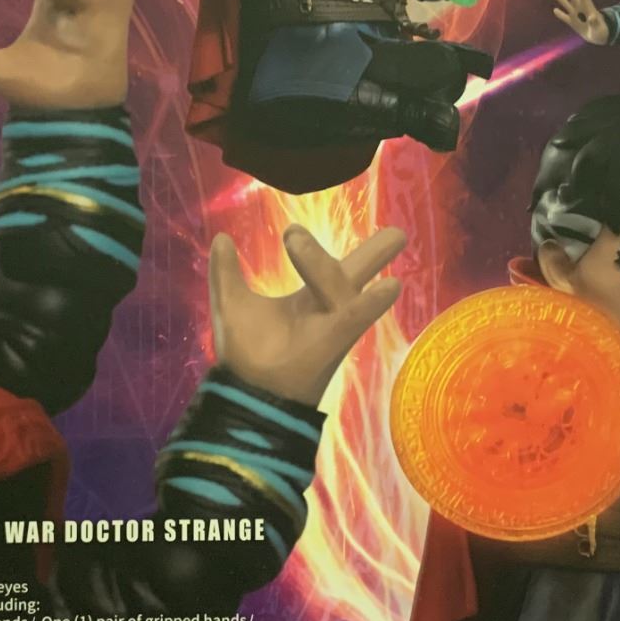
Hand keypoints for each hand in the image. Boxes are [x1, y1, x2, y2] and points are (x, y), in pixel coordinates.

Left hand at [209, 225, 404, 406]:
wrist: (245, 389)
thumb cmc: (246, 353)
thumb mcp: (232, 304)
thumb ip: (225, 272)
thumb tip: (221, 238)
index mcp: (311, 297)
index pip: (334, 265)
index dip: (327, 246)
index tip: (294, 231)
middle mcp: (329, 308)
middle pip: (360, 273)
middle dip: (379, 252)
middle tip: (398, 234)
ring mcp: (333, 325)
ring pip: (340, 285)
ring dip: (317, 261)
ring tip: (291, 236)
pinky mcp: (332, 342)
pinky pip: (356, 317)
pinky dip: (372, 303)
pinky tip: (392, 286)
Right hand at [554, 0, 609, 44]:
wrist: (598, 36)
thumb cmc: (600, 29)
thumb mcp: (598, 26)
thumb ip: (595, 21)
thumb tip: (591, 17)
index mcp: (589, 7)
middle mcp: (581, 9)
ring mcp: (576, 16)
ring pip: (568, 6)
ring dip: (563, 1)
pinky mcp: (573, 23)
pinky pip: (565, 18)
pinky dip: (560, 14)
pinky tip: (555, 10)